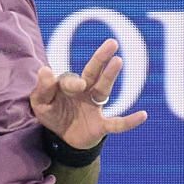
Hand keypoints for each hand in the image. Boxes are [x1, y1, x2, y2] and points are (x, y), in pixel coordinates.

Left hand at [29, 37, 146, 148]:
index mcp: (69, 85)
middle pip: (93, 72)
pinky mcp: (101, 126)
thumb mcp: (40, 104)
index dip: (73, 83)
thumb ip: (42, 88)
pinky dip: (130, 121)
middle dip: (101, 58)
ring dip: (110, 76)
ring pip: (104, 89)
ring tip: (118, 60)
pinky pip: (117, 123)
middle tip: (112, 43)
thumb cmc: (52, 116)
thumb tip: (45, 69)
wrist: (62, 140)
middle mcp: (84, 92)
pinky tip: (143, 115)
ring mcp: (94, 107)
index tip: (78, 86)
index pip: (71, 80)